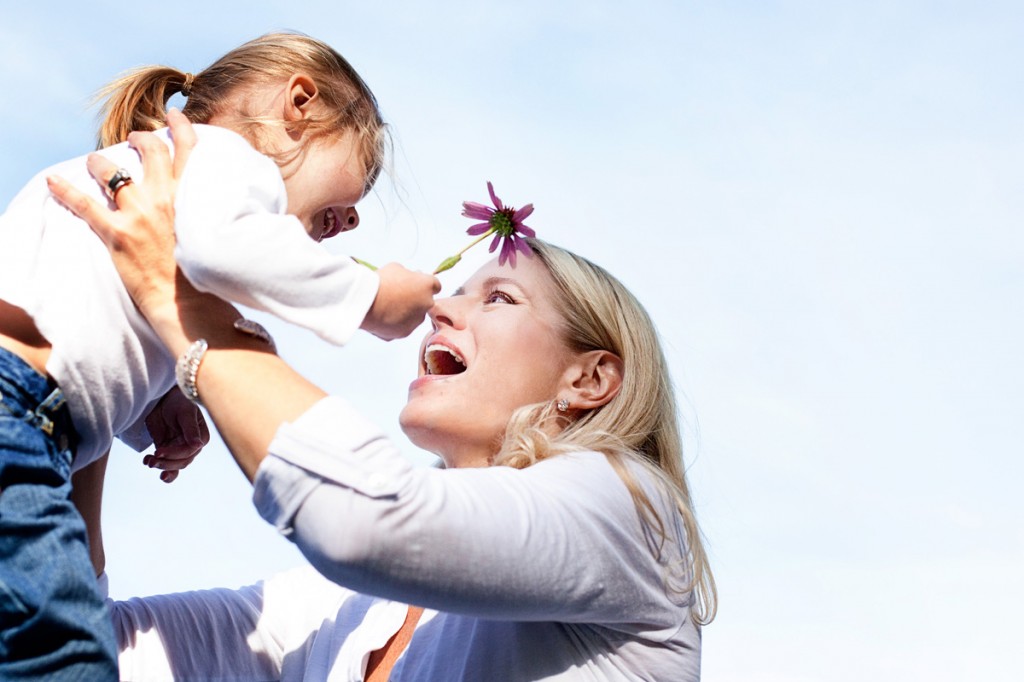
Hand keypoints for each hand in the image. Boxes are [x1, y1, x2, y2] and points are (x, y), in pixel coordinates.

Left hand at [46, 108, 196, 318]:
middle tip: (134, 137)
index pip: (190, 150)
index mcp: (194, 197)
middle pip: (150, 150)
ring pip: (112, 171)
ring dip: (100, 162)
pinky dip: (65, 191)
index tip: (175, 116)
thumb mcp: (215, 233)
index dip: (181, 127)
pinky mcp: (117, 234)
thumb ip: (206, 212)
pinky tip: (52, 181)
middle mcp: (167, 198)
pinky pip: (84, 204)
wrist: (190, 304)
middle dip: (140, 137)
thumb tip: (202, 204)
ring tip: (94, 161)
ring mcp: (139, 214)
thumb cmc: (208, 275)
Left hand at [144, 387, 210, 482]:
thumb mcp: (186, 412)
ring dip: (161, 466)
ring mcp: (179, 448)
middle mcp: (192, 445)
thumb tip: (198, 445)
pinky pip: (167, 463)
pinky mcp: (166, 449)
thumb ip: (191, 429)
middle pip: (182, 461)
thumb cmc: (179, 400)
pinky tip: (153, 469)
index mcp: (200, 436)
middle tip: (151, 460)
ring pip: (174, 465)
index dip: (174, 453)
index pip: (189, 451)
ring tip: (148, 461)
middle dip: (166, 463)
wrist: (163, 398)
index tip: (158, 451)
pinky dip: (162, 469)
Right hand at [361, 263, 440, 339]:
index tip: (414, 283)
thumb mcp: (396, 268)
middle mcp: (427, 304)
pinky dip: (395, 323)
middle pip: (425, 302)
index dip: (424, 284)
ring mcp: (416, 320)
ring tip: (386, 306)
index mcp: (427, 286)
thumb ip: (408, 274)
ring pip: (414, 316)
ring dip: (405, 312)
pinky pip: (402, 326)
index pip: (435, 285)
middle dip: (415, 299)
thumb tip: (410, 278)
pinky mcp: (405, 333)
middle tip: (397, 294)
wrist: (366, 303)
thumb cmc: (381, 281)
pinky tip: (382, 316)